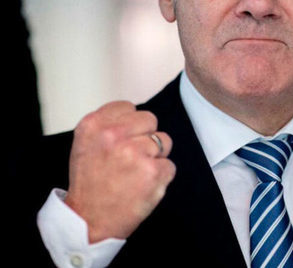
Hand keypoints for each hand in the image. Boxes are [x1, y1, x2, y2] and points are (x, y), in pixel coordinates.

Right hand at [64, 101, 175, 242]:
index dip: (129, 125)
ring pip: (163, 141)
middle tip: (129, 159)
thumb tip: (134, 113)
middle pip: (150, 119)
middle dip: (145, 137)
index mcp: (94, 125)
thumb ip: (107, 124)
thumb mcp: (86, 145)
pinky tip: (142, 186)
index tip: (122, 141)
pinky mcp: (153, 171)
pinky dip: (161, 177)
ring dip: (155, 157)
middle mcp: (113, 135)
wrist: (89, 222)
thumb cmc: (90, 183)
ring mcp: (134, 152)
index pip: (128, 107)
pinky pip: (170, 165)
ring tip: (134, 173)